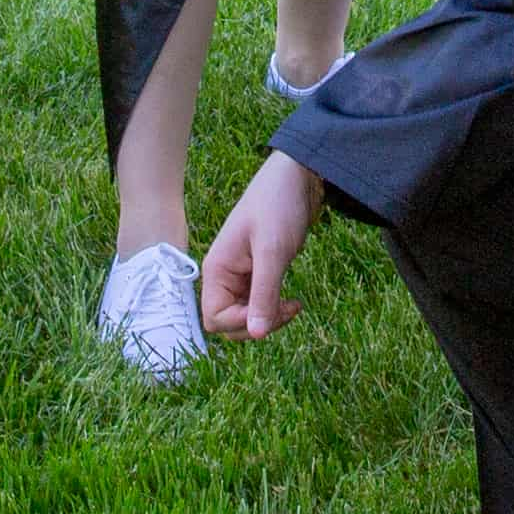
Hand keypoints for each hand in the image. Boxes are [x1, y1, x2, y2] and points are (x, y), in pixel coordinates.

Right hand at [199, 156, 323, 340]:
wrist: (298, 179)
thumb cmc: (279, 207)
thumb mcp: (273, 252)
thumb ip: (264, 294)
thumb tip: (256, 334)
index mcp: (217, 269)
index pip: (215, 319)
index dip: (242, 324)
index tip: (272, 309)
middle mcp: (224, 276)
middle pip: (229, 324)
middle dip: (257, 324)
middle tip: (287, 309)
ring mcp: (241, 276)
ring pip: (246, 317)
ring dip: (269, 318)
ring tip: (293, 305)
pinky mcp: (258, 274)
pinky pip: (258, 305)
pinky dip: (275, 309)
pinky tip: (294, 302)